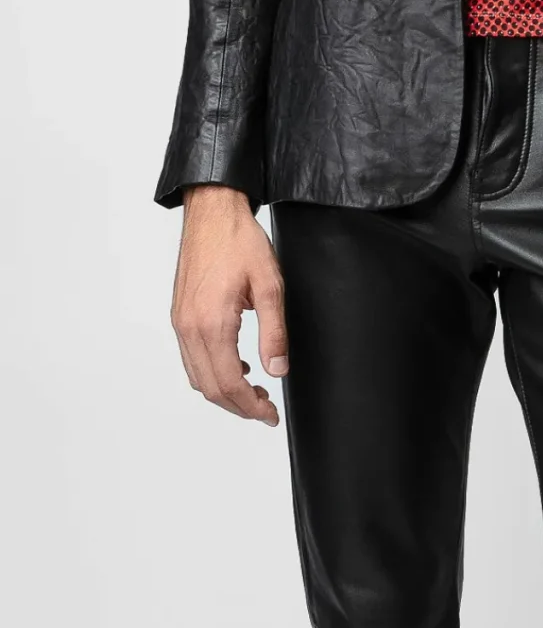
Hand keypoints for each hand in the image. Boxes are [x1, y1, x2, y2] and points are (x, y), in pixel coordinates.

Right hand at [172, 185, 288, 423]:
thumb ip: (275, 332)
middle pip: (210, 387)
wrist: (212, 212)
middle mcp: (189, 327)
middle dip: (239, 406)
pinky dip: (212, 372)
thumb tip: (277, 370)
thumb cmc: (240, 241)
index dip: (251, 406)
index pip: (229, 383)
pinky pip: (191, 357)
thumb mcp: (270, 286)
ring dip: (224, 391)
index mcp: (211, 323)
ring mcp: (180, 322)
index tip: (270, 415)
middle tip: (266, 411)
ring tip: (255, 392)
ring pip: (197, 376)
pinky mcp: (179, 315)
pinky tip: (238, 365)